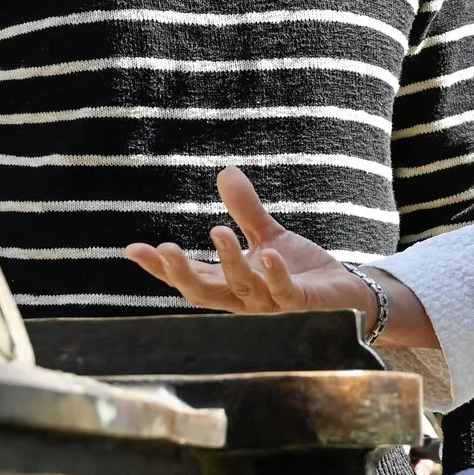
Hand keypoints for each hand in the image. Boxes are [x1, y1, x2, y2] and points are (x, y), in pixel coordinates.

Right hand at [123, 166, 363, 314]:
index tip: (132, 249)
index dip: (160, 268)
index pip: (188, 277)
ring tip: (217, 231)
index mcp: (229, 283)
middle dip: (182, 273)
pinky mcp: (299, 301)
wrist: (341, 286)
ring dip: (228, 262)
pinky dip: (275, 274)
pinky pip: (284, 292)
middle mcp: (244, 298)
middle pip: (204, 292)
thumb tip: (224, 172)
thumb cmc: (296, 266)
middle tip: (164, 248)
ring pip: (242, 289)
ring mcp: (271, 302)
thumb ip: (245, 209)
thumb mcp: (266, 233)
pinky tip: (269, 254)